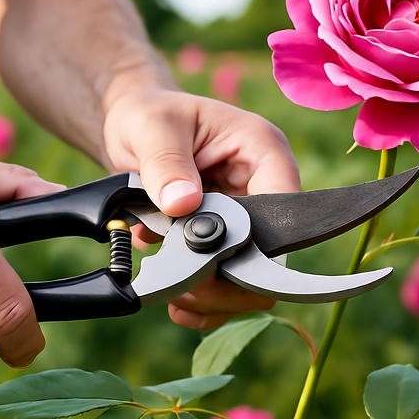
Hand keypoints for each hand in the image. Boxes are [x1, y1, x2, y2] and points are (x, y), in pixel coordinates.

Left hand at [102, 88, 300, 328]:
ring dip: (211, 294)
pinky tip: (174, 301)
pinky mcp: (228, 242)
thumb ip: (165, 164)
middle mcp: (266, 187)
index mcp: (263, 151)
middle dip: (226, 278)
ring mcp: (248, 219)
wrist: (133, 126)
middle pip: (270, 255)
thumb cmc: (149, 116)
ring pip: (251, 279)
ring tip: (169, 288)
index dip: (253, 243)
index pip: (285, 209)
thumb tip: (182, 204)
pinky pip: (229, 286)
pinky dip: (202, 302)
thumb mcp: (151, 128)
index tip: (205, 258)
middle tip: (180, 285)